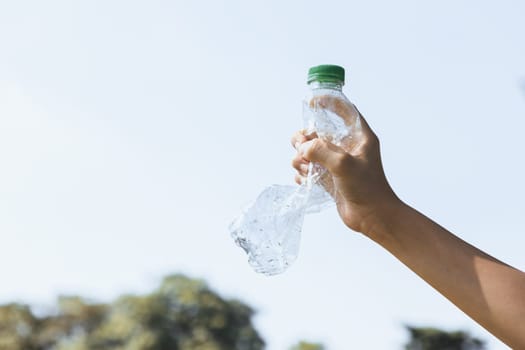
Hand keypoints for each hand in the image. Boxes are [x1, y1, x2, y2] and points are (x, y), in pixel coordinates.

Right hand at [291, 96, 399, 235]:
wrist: (372, 218)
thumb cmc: (367, 189)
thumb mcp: (344, 164)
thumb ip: (321, 150)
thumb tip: (303, 148)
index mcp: (359, 137)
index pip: (344, 110)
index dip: (328, 103)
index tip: (312, 103)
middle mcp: (346, 147)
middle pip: (317, 132)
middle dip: (304, 139)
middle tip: (302, 149)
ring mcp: (336, 163)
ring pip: (308, 151)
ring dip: (300, 158)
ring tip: (306, 169)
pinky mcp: (328, 178)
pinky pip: (307, 168)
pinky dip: (302, 173)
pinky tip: (306, 180)